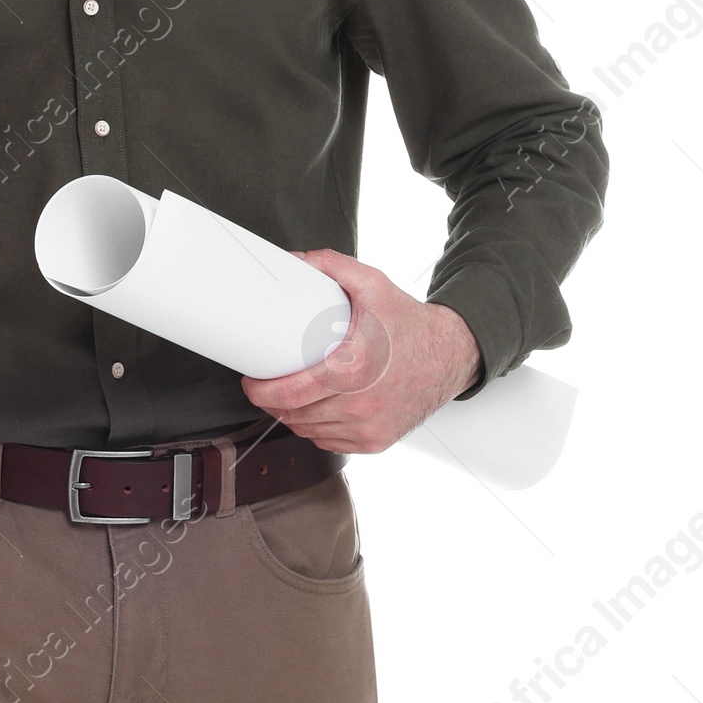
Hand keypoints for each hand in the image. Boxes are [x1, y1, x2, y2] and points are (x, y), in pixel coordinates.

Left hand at [245, 252, 481, 453]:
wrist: (450, 355)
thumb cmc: (411, 325)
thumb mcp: (374, 285)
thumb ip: (333, 266)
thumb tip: (296, 260)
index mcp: (354, 369)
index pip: (289, 394)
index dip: (260, 392)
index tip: (252, 382)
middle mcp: (362, 404)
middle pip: (294, 415)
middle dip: (273, 402)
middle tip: (268, 384)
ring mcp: (369, 427)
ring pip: (308, 431)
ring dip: (293, 416)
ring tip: (293, 395)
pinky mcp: (376, 441)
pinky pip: (330, 442)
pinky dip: (318, 429)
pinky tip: (319, 411)